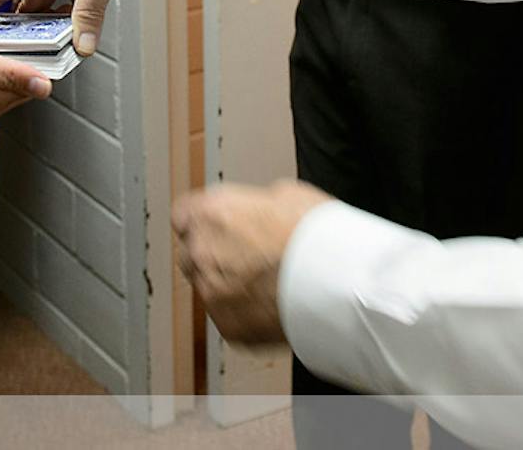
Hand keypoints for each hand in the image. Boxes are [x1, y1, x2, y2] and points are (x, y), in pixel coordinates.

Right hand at [0, 27, 49, 118]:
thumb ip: (7, 75)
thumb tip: (43, 87)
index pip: (39, 81)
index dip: (51, 56)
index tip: (58, 31)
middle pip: (30, 75)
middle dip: (38, 50)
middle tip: (43, 20)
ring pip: (15, 70)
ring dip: (21, 48)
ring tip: (22, 24)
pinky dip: (3, 50)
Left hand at [174, 179, 332, 345]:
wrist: (339, 286)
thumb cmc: (318, 237)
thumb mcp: (286, 194)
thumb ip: (253, 204)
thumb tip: (255, 210)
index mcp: (212, 214)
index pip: (183, 214)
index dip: (202, 219)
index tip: (214, 224)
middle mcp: (203, 254)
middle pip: (192, 252)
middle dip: (214, 252)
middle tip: (248, 254)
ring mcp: (213, 295)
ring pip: (209, 287)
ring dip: (228, 284)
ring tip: (268, 281)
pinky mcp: (229, 328)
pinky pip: (227, 317)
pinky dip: (244, 312)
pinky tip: (273, 302)